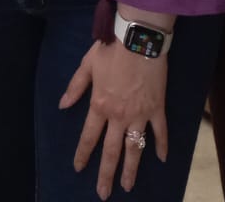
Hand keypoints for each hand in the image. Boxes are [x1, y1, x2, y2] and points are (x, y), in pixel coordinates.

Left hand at [60, 40, 169, 200]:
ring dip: (131, 170)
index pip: (89, 137)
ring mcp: (140, 115)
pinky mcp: (157, 109)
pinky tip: (161, 159)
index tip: (78, 169)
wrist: (138, 38)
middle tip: (103, 194)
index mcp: (99, 105)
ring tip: (128, 187)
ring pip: (135, 148)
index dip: (82, 154)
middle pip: (111, 151)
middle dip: (106, 174)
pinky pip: (160, 132)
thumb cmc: (111, 49)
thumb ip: (75, 87)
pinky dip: (161, 145)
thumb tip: (63, 106)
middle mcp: (119, 116)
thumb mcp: (86, 65)